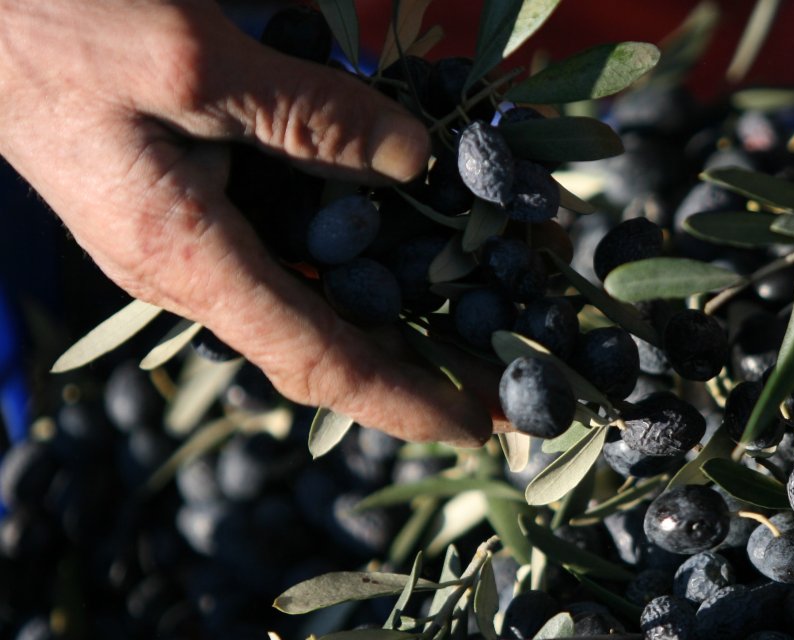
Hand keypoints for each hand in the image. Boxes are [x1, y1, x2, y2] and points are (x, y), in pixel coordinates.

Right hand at [0, 0, 491, 444]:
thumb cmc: (56, 29)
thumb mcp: (192, 62)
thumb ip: (310, 117)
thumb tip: (412, 163)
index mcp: (185, 259)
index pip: (316, 360)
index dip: (404, 400)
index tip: (480, 428)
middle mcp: (189, 271)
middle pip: (324, 341)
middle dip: (420, 357)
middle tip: (506, 369)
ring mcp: (186, 242)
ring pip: (310, 294)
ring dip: (395, 302)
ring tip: (480, 301)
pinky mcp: (187, 205)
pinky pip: (286, 246)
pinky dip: (354, 248)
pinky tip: (404, 226)